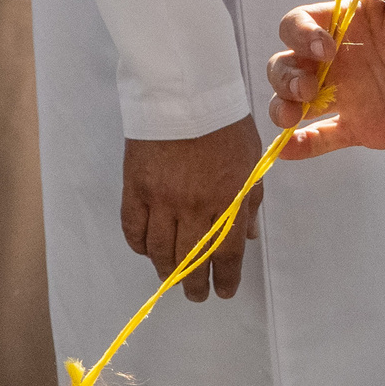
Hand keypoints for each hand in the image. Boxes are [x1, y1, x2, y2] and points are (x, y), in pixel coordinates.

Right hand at [120, 115, 264, 302]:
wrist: (185, 92)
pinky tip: (147, 251)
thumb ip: (249, 202)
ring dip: (166, 272)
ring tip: (171, 278)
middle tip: (196, 294)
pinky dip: (140, 246)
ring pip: (159, 252)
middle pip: (190, 261)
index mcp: (228, 200)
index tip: (224, 292)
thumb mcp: (251, 162)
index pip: (225, 255)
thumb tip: (249, 237)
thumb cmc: (226, 125)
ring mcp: (161, 199)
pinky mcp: (135, 188)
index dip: (224, 280)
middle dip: (194, 284)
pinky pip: (133, 230)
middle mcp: (194, 206)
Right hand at [265, 0, 384, 159]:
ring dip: (281, 108)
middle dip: (284, 75)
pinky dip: (299, 146)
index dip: (300, 35)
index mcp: (347, 22)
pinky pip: (323, 138)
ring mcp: (349, 94)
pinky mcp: (364, 127)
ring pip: (295, 103)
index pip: (299, 25)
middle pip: (286, 64)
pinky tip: (288, 150)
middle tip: (307, 86)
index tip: (326, 47)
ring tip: (291, 117)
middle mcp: (340, 58)